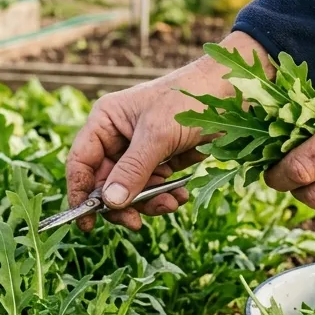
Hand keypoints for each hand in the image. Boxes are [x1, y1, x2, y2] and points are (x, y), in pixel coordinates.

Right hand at [65, 31, 269, 230]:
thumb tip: (109, 203)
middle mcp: (119, 136)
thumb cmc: (189, 100)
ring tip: (170, 203)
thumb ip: (133, 170)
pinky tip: (179, 197)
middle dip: (121, 203)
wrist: (233, 91)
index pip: (81, 162)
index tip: (87, 223)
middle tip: (136, 223)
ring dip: (148, 202)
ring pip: (130, 190)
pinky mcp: (163, 159)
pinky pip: (153, 187)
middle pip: (105, 182)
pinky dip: (163, 197)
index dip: (80, 193)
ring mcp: (141, 150)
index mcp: (106, 121)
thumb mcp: (158, 135)